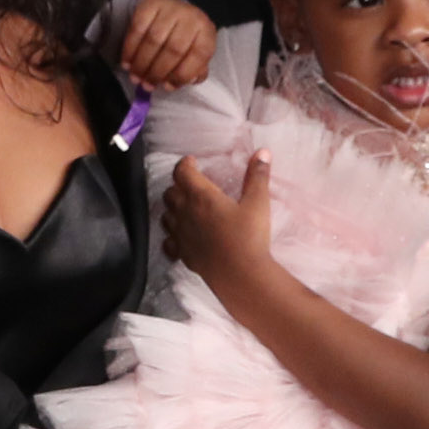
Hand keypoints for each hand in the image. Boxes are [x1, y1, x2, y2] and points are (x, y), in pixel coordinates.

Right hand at [113, 0, 217, 88]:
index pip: (198, 56)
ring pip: (154, 41)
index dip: (182, 75)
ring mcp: (171, 8)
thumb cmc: (182, 35)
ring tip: (135, 77)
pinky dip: (130, 50)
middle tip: (146, 85)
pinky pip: (137, 30)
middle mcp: (191, 16)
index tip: (167, 87)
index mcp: (206, 31)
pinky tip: (127, 63)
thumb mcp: (193, 50)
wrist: (168, 6)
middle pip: (174, 50)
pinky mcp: (150, 4)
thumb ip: (192, 69)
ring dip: (142, 64)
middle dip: (157, 72)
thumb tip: (179, 84)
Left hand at [162, 152, 276, 304]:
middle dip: (178, 186)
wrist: (240, 275)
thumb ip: (257, 177)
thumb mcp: (258, 203)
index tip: (192, 162)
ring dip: (173, 209)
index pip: (182, 172)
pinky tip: (181, 236)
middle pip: (170, 193)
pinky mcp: (182, 255)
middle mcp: (185, 213)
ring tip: (185, 208)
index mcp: (201, 196)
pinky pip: (168, 242)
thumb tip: (262, 153)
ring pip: (165, 216)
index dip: (185, 164)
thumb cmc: (249, 237)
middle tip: (191, 185)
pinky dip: (171, 235)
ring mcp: (180, 236)